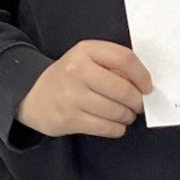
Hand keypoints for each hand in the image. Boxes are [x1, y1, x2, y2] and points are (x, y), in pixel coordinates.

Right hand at [16, 40, 152, 138]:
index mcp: (86, 50)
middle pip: (123, 88)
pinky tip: (115, 125)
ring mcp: (72, 96)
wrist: (32, 94)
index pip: (125, 59)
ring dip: (127, 116)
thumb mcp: (86, 59)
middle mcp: (78, 70)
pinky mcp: (68, 119)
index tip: (147, 87)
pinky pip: (104, 127)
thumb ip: (112, 65)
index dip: (142, 75)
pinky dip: (116, 129)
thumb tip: (142, 84)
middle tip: (138, 105)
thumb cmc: (69, 76)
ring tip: (126, 115)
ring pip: (115, 110)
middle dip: (137, 101)